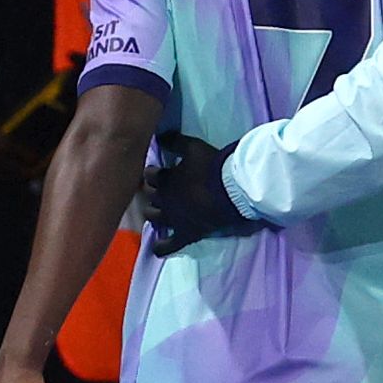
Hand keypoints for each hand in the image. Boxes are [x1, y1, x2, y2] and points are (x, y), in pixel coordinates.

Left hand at [141, 131, 253, 255]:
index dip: (153, 172)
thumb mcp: (193, 147)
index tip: (157, 171)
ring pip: (153, 218)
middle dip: (153, 191)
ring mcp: (173, 219)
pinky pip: (167, 245)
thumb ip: (174, 140)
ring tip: (159, 211)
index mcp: (165, 180)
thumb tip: (159, 135)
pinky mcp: (185, 234)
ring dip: (154, 213)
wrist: (233, 191)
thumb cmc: (213, 167)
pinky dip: (161, 247)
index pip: (149, 175)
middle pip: (149, 196)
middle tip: (161, 189)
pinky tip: (157, 247)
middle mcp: (164, 200)